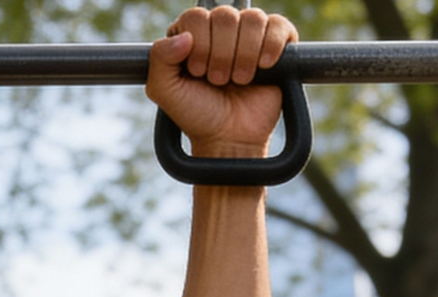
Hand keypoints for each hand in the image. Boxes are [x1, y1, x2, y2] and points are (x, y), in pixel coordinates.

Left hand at [147, 7, 296, 156]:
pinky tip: (262, 68)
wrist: (229, 138)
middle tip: (218, 81)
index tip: (198, 73)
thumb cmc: (197, 114)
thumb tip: (184, 36)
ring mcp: (249, 33)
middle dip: (220, 55)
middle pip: (225, 16)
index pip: (196, 16)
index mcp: (191, 34)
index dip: (199, 45)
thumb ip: (159, 58)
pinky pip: (279, 25)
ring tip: (238, 80)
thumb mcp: (164, 91)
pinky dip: (270, 47)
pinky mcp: (276, 42)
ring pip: (252, 19)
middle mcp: (220, 28)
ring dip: (243, 56)